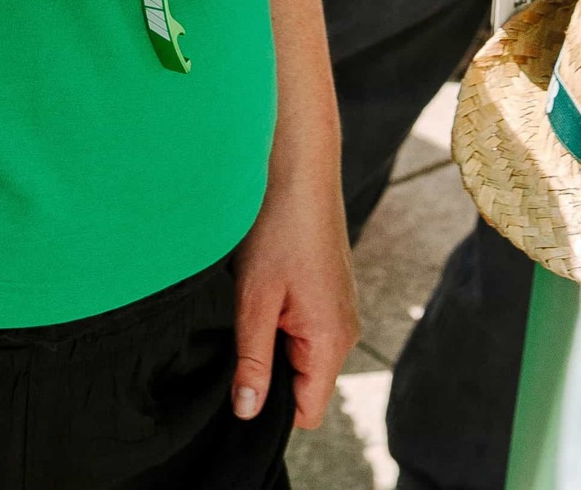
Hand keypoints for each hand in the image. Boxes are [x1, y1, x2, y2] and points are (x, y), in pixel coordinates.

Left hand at [231, 144, 357, 428]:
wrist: (300, 169)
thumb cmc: (278, 228)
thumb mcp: (255, 300)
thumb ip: (252, 360)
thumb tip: (248, 411)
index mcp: (331, 340)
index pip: (307, 411)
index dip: (270, 408)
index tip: (238, 386)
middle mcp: (344, 331)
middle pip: (304, 384)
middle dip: (268, 373)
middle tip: (236, 339)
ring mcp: (338, 311)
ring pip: (301, 355)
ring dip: (271, 343)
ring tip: (249, 308)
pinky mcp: (329, 294)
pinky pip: (304, 330)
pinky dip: (280, 322)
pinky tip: (262, 291)